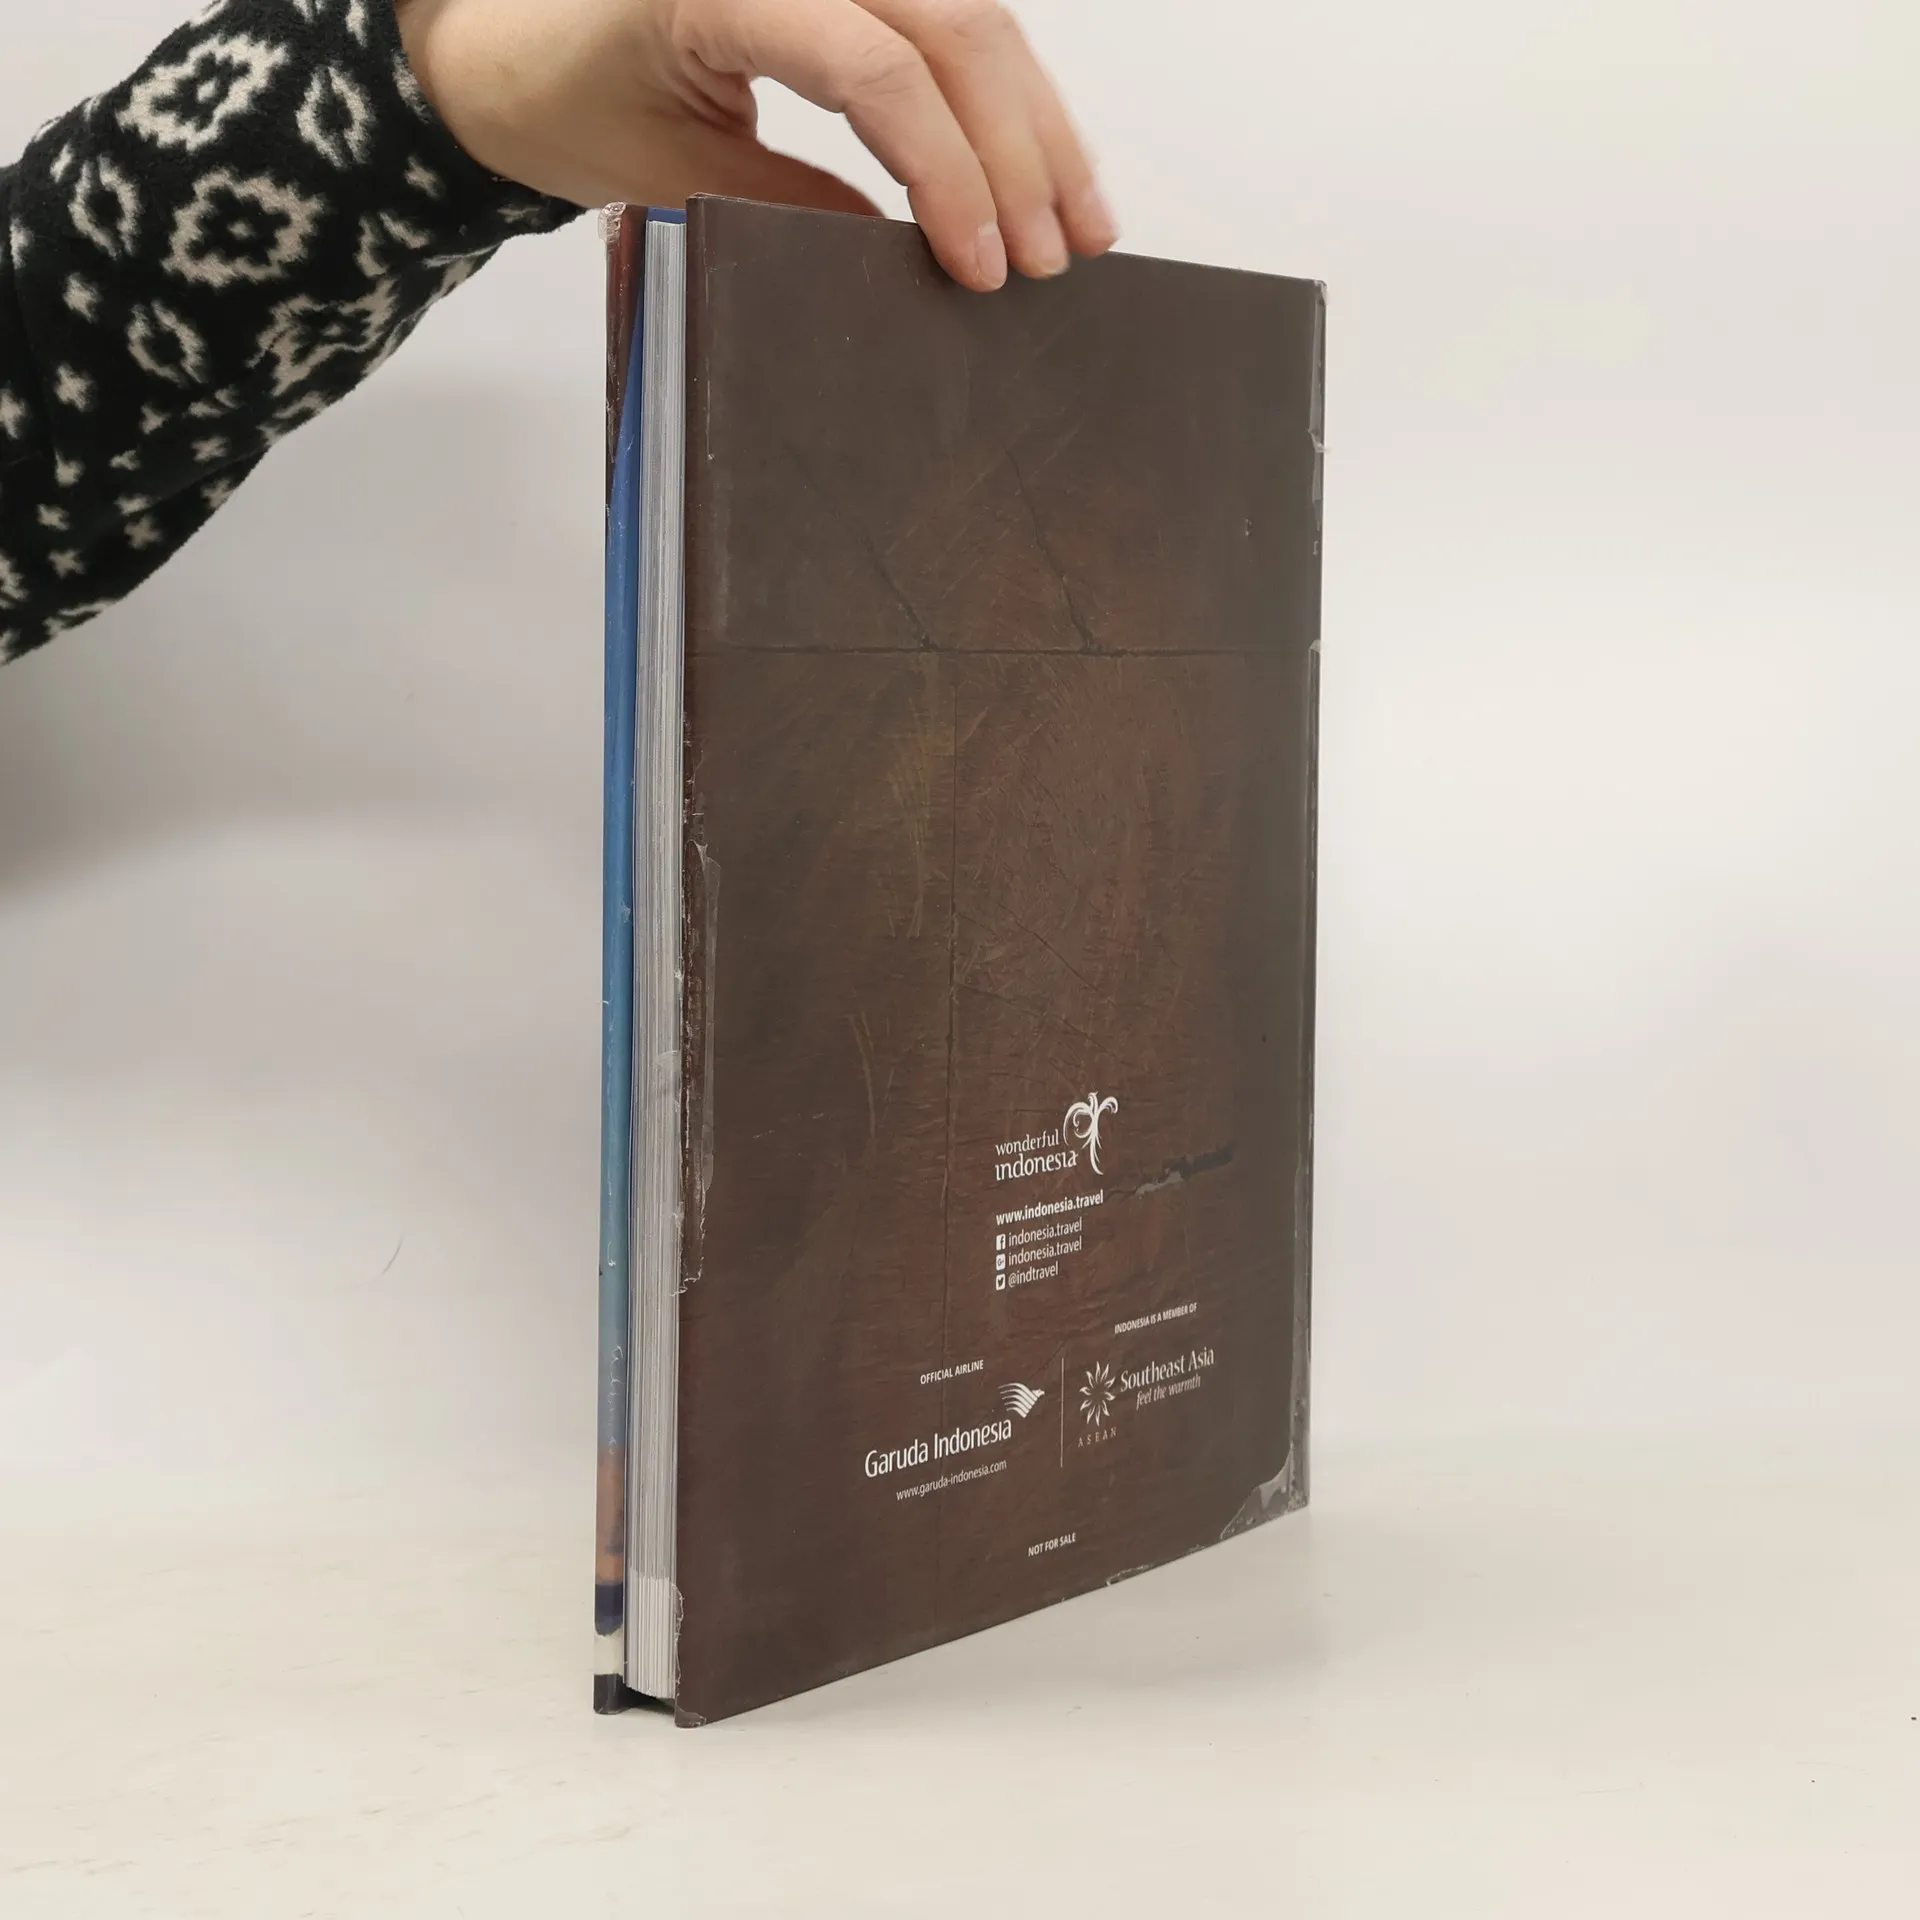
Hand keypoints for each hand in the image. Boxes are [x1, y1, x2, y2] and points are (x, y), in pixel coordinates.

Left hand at [394, 0, 1117, 290]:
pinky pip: (953, 23)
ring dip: (1038, 124)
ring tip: (1079, 225)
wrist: (516, 47)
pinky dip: (1008, 100)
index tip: (980, 266)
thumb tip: (904, 253)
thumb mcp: (670, 176)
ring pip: (975, 16)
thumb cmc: (569, 101)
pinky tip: (1043, 167)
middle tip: (1054, 256)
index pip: (875, 67)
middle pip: (953, 28)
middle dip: (1019, 151)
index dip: (947, 171)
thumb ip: (789, 209)